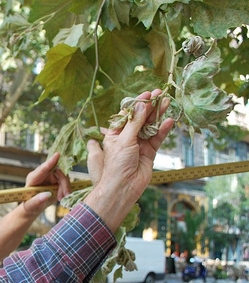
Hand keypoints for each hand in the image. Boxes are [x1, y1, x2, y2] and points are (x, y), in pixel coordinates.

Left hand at [22, 152, 70, 213]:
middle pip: (57, 171)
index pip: (42, 168)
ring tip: (62, 199)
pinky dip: (65, 189)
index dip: (50, 162)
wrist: (34, 208)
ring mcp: (49, 176)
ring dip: (65, 187)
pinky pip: (64, 181)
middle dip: (64, 183)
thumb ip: (37, 200)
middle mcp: (42, 174)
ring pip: (63, 176)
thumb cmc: (30, 206)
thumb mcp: (31, 205)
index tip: (57, 154)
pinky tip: (62, 197)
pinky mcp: (55, 180)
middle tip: (66, 195)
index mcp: (33, 178)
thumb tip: (47, 195)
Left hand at [84, 89, 173, 230]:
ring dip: (158, 115)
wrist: (123, 187)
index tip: (147, 94)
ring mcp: (139, 145)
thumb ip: (134, 123)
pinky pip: (157, 138)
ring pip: (150, 127)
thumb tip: (141, 106)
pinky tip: (169, 120)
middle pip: (140, 119)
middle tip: (160, 94)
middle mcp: (127, 138)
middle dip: (150, 107)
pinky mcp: (149, 152)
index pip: (127, 115)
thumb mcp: (123, 140)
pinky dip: (163, 130)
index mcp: (115, 134)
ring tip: (166, 102)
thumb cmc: (116, 165)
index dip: (137, 104)